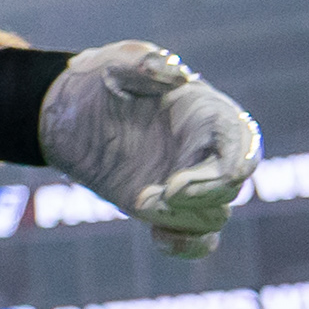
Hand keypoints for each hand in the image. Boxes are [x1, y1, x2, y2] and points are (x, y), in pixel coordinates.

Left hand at [41, 42, 259, 257]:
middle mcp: (208, 154)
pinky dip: (187, 246)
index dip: (236, 161)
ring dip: (181, 216)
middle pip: (229, 186)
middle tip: (164, 192)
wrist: (66, 111)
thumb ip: (145, 63)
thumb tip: (175, 72)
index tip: (220, 174)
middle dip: (201, 193)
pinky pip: (196, 238)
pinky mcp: (167, 208)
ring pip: (212, 215)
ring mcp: (189, 184)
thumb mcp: (117, 62)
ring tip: (139, 200)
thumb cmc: (101, 78)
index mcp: (210, 116)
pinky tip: (161, 240)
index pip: (242, 143)